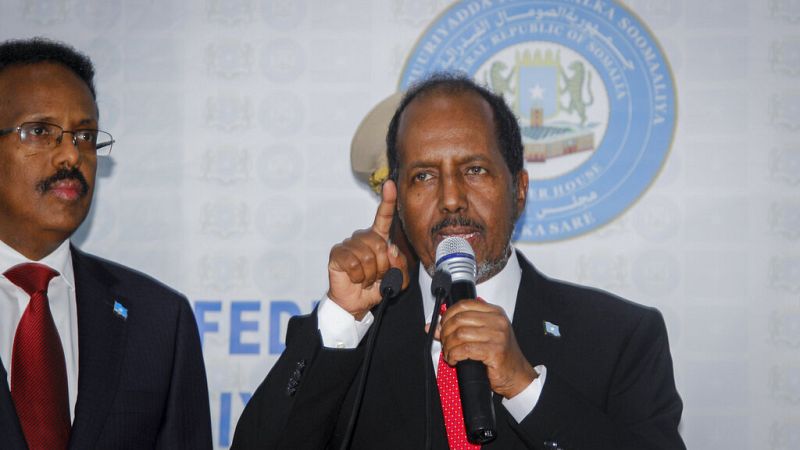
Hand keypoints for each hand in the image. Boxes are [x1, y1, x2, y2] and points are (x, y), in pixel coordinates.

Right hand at [327, 180, 408, 319]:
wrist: (355, 303)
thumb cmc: (375, 287)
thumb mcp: (398, 280)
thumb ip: (401, 265)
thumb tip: (390, 248)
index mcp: (379, 238)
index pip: (384, 217)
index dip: (388, 201)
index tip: (390, 184)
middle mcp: (363, 237)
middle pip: (380, 244)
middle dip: (383, 266)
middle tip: (376, 276)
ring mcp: (349, 244)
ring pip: (367, 256)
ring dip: (370, 273)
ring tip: (365, 278)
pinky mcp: (337, 253)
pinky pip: (354, 263)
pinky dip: (358, 276)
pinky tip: (355, 279)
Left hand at [438, 299, 536, 398]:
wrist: (517, 375)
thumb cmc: (500, 355)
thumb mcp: (480, 336)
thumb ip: (458, 329)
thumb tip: (432, 327)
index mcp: (495, 312)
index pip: (464, 305)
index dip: (448, 315)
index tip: (442, 326)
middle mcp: (497, 321)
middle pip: (459, 319)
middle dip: (445, 333)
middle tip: (444, 343)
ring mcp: (498, 335)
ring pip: (459, 335)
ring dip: (448, 346)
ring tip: (449, 354)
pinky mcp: (495, 351)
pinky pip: (464, 350)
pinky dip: (454, 355)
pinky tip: (454, 360)